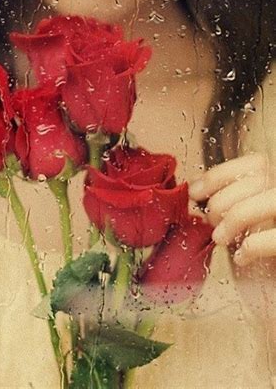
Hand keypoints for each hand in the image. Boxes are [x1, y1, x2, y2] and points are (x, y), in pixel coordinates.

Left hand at [189, 153, 275, 339]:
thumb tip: (195, 187)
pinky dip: (253, 245)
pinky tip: (242, 257)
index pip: (254, 164)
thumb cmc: (260, 255)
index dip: (220, 174)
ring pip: (270, 201)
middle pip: (258, 180)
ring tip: (220, 238)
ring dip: (235, 219)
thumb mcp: (240, 221)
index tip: (194, 192)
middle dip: (223, 200)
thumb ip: (228, 200)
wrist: (274, 296)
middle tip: (209, 222)